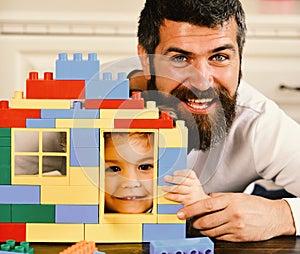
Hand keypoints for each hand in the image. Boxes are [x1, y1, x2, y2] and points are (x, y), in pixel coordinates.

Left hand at [162, 169, 208, 205]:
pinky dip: (171, 196)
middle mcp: (194, 186)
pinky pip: (178, 197)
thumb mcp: (193, 185)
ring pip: (179, 188)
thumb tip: (171, 177)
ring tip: (164, 188)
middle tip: (165, 178)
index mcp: (195, 180)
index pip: (189, 173)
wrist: (203, 206)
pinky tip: (166, 195)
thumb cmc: (195, 193)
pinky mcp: (188, 201)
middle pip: (182, 180)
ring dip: (170, 188)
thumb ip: (185, 180)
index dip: (181, 172)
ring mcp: (191, 193)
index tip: (174, 173)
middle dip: (172, 179)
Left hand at [176, 192, 295, 241]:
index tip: (181, 213)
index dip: (191, 210)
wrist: (274, 216)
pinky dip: (214, 235)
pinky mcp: (239, 237)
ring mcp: (236, 227)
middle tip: (190, 221)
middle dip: (194, 222)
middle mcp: (233, 214)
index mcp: (230, 201)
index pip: (205, 205)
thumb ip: (220, 198)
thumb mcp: (237, 196)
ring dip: (203, 229)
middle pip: (206, 220)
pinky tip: (213, 231)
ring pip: (212, 231)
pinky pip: (221, 238)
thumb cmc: (255, 205)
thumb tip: (205, 199)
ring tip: (200, 226)